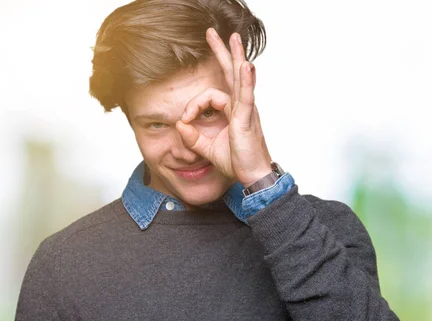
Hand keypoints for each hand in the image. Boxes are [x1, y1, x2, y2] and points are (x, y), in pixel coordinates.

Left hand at [175, 28, 271, 187]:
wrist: (252, 175)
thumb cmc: (237, 162)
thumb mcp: (207, 149)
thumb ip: (192, 138)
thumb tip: (179, 125)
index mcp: (233, 111)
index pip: (210, 95)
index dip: (193, 105)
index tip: (185, 121)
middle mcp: (241, 106)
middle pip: (231, 73)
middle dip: (222, 52)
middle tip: (213, 33)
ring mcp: (246, 110)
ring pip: (240, 78)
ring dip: (236, 57)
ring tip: (234, 38)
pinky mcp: (248, 119)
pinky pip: (247, 96)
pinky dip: (247, 81)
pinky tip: (246, 66)